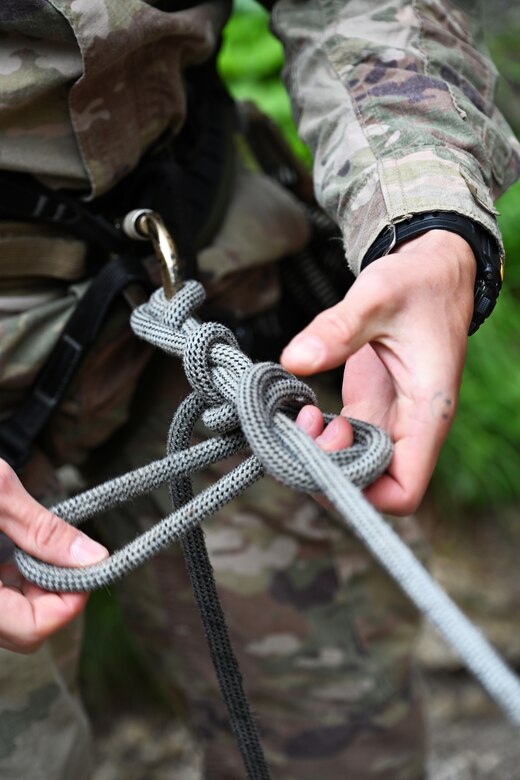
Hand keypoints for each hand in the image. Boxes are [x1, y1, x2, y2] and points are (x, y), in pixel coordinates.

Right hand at [0, 460, 107, 652]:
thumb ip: (41, 529)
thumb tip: (92, 556)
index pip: (33, 629)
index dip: (69, 601)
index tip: (88, 566)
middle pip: (24, 633)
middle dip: (54, 596)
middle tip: (64, 555)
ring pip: (9, 624)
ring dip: (33, 592)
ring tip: (34, 549)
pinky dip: (10, 586)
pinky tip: (12, 554)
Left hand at [281, 230, 475, 514]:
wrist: (431, 270)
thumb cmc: (417, 283)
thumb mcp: (378, 296)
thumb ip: (338, 329)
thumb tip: (295, 360)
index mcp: (427, 413)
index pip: (403, 491)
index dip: (362, 490)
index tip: (325, 451)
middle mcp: (411, 428)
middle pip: (372, 487)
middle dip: (330, 469)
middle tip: (303, 428)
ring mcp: (390, 422)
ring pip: (355, 468)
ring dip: (321, 455)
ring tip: (301, 417)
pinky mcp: (371, 409)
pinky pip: (344, 443)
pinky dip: (320, 438)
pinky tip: (304, 412)